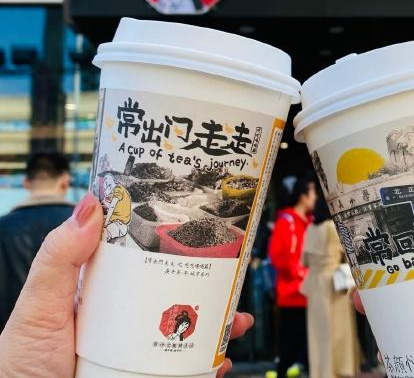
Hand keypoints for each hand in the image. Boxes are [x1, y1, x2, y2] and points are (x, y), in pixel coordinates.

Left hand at [0, 193, 252, 377]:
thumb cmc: (22, 362)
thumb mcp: (39, 306)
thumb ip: (60, 259)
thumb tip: (91, 205)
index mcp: (104, 293)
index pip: (145, 260)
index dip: (175, 246)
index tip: (203, 230)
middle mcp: (126, 318)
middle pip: (176, 294)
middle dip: (210, 286)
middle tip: (232, 275)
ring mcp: (138, 350)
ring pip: (188, 331)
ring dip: (218, 324)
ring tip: (236, 321)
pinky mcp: (149, 373)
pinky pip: (186, 367)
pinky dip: (208, 363)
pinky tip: (219, 360)